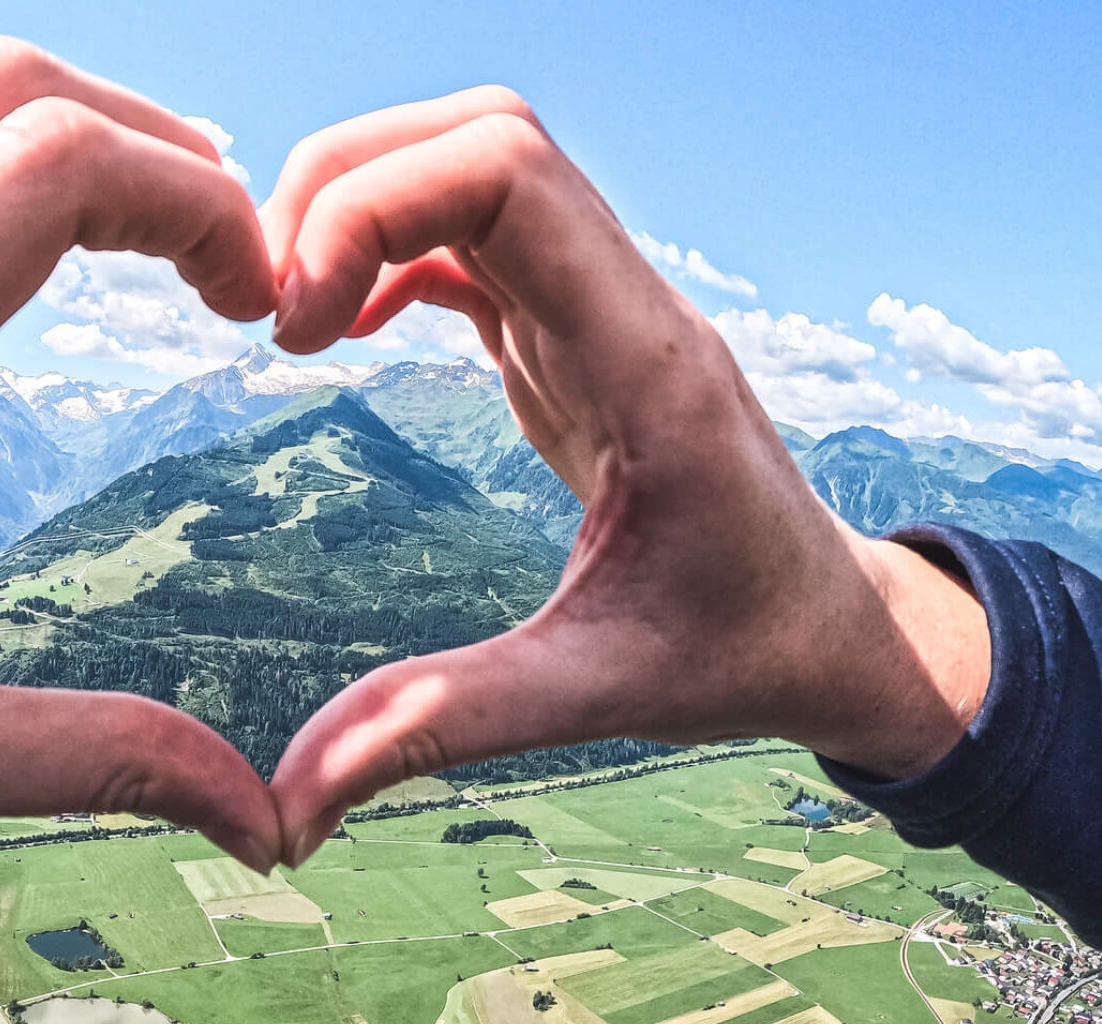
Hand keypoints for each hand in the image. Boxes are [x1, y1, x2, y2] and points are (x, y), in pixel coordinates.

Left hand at [0, 39, 281, 890]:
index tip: (255, 296)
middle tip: (230, 264)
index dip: (190, 201)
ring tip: (162, 249)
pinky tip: (40, 269)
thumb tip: (257, 810)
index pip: (43, 173)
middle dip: (153, 150)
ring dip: (72, 148)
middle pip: (1, 95)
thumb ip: (95, 759)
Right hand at [260, 88, 991, 864]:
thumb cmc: (740, 651)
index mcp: (645, 362)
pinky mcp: (576, 334)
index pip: (509, 174)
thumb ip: (443, 727)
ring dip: (365, 202)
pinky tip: (342, 327)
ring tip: (286, 310)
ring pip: (476, 165)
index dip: (373, 205)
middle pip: (481, 136)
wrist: (835, 629)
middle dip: (346, 181)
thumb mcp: (595, 694)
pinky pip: (475, 234)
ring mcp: (602, 309)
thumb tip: (287, 810)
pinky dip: (391, 247)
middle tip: (266, 304)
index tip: (294, 326)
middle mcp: (627, 306)